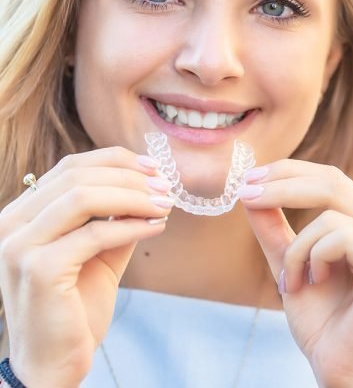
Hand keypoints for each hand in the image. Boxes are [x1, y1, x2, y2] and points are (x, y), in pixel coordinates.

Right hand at [0, 147, 173, 387]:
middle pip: (77, 175)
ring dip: (133, 196)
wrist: (54, 364)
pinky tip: (156, 227)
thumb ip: (116, 217)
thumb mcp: (100, 251)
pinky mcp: (40, 270)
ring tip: (164, 204)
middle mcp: (12, 223)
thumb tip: (150, 185)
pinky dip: (131, 226)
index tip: (152, 166)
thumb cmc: (76, 306)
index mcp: (23, 213)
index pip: (70, 166)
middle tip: (165, 186)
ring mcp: (20, 245)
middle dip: (129, 176)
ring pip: (84, 197)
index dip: (115, 160)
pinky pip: (95, 233)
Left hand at [239, 160, 352, 387]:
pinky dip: (313, 258)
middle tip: (246, 195)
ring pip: (330, 215)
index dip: (289, 171)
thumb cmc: (320, 318)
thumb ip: (273, 226)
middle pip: (332, 182)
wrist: (337, 367)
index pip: (331, 178)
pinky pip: (340, 237)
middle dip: (281, 185)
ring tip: (292, 280)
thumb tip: (250, 188)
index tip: (249, 178)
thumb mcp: (288, 260)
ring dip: (297, 248)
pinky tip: (314, 282)